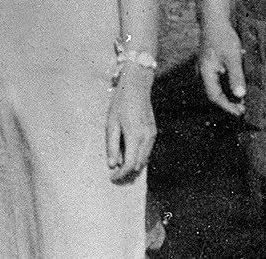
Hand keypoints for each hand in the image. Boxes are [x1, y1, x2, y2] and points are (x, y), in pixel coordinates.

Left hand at [105, 67, 156, 182]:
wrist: (137, 87)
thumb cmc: (120, 104)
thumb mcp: (111, 124)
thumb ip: (111, 145)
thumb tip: (112, 165)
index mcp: (134, 137)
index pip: (129, 165)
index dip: (121, 175)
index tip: (112, 178)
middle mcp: (146, 139)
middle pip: (138, 165)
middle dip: (127, 173)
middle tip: (114, 175)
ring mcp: (152, 136)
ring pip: (144, 159)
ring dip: (133, 166)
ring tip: (120, 167)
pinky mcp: (153, 132)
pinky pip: (147, 151)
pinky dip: (139, 157)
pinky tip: (129, 155)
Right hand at [197, 24, 246, 115]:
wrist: (215, 21)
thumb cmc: (223, 37)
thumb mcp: (233, 57)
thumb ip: (236, 77)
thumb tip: (240, 95)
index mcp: (205, 72)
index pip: (214, 96)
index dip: (227, 106)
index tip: (240, 112)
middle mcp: (202, 73)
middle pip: (213, 94)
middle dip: (228, 103)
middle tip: (243, 108)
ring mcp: (205, 69)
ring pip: (215, 88)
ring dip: (228, 95)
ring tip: (243, 99)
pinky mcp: (209, 65)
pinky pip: (217, 80)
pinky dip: (227, 86)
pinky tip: (238, 85)